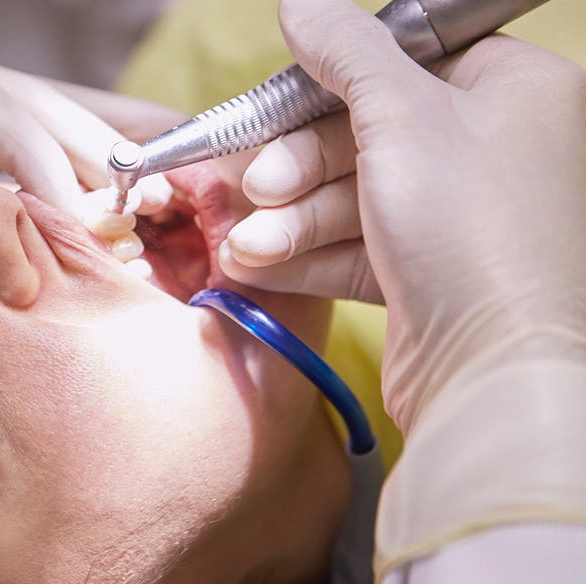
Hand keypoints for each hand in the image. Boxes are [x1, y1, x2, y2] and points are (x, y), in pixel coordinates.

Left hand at [0, 2, 171, 227]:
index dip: (43, 157)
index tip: (82, 215)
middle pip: (35, 109)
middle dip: (96, 152)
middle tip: (155, 202)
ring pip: (37, 132)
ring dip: (96, 161)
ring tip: (163, 188)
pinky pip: (11, 164)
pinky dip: (57, 185)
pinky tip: (97, 208)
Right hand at [219, 0, 585, 429]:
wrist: (496, 370)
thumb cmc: (471, 229)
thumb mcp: (400, 115)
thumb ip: (346, 52)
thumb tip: (302, 4)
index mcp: (511, 90)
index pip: (404, 62)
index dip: (331, 84)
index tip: (275, 106)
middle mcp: (491, 150)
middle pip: (365, 133)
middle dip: (298, 167)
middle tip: (259, 187)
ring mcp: (460, 218)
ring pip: (352, 197)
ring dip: (289, 219)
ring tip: (247, 245)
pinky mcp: (429, 275)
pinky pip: (354, 247)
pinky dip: (305, 254)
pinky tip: (258, 264)